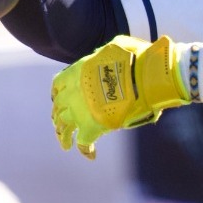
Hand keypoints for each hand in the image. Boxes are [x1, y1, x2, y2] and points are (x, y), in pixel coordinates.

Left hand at [51, 35, 190, 158]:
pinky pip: (83, 143)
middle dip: (58, 117)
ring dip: (63, 137)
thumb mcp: (118, 47)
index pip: (58, 84)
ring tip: (66, 145)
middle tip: (60, 126)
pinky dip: (86, 150)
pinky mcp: (92, 127)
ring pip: (63, 127)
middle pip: (58, 108)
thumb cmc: (139, 59)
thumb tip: (119, 52)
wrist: (145, 75)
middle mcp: (73, 91)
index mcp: (78, 71)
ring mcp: (80, 110)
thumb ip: (111, 55)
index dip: (57, 94)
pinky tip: (91, 155)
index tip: (57, 99)